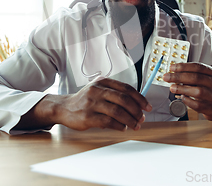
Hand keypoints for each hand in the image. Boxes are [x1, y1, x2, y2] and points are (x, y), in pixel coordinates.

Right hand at [16, 78, 151, 131]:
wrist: (64, 107)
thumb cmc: (85, 100)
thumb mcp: (98, 89)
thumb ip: (115, 93)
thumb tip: (137, 103)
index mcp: (103, 82)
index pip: (126, 88)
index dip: (139, 98)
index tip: (147, 107)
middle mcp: (97, 90)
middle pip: (124, 99)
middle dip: (136, 110)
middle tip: (142, 118)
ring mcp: (92, 103)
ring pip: (117, 112)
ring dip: (130, 120)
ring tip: (135, 125)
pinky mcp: (88, 117)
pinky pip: (108, 122)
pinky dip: (119, 126)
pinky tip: (123, 128)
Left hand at [163, 62, 211, 122]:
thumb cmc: (211, 89)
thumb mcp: (207, 78)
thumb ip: (194, 74)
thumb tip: (174, 72)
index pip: (199, 67)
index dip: (183, 67)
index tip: (172, 68)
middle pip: (197, 78)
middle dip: (179, 77)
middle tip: (167, 77)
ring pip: (198, 91)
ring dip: (182, 88)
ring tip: (172, 87)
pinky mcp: (211, 109)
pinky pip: (196, 105)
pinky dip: (187, 100)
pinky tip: (182, 97)